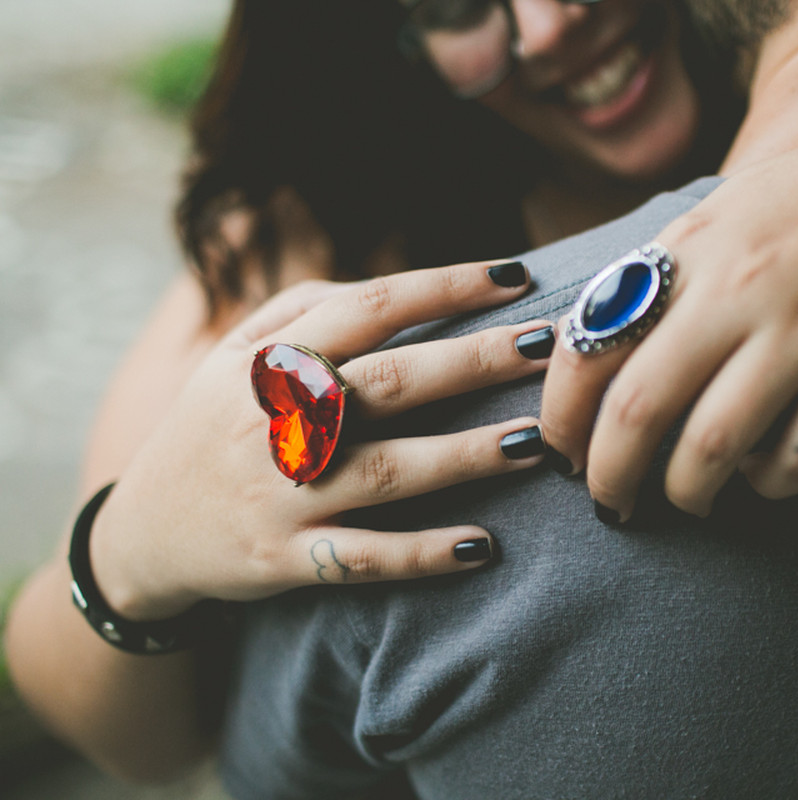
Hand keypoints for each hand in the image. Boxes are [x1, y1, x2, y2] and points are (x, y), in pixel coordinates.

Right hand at [89, 261, 551, 619]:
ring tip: (537, 442)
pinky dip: (421, 554)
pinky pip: (363, 558)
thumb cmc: (212, 426)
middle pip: (390, 382)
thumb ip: (306, 312)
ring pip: (387, 471)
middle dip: (475, 360)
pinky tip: (481, 546)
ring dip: (466, 456)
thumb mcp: (234, 355)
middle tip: (548, 346)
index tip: (517, 276)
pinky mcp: (285, 560)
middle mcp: (275, 422)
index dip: (446, 288)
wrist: (142, 534)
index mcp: (269, 360)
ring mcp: (282, 495)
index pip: (370, 307)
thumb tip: (397, 288)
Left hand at [540, 113, 797, 518]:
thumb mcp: (726, 210)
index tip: (562, 450)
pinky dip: (771, 484)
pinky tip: (766, 471)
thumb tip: (588, 345)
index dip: (561, 415)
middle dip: (607, 475)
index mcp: (692, 246)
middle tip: (608, 502)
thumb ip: (662, 270)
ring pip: (712, 448)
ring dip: (687, 492)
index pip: (589, 344)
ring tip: (689, 498)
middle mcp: (738, 288)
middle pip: (637, 410)